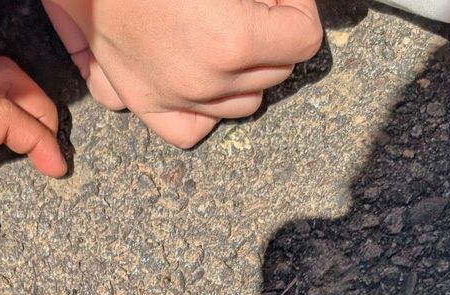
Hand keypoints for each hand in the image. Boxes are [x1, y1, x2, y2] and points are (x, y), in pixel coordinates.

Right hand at [42, 0, 322, 146]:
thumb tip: (283, 2)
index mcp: (232, 41)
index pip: (304, 40)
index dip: (298, 7)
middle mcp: (206, 82)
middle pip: (276, 72)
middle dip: (274, 36)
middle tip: (249, 5)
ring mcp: (173, 97)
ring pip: (242, 103)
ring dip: (246, 72)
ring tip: (226, 33)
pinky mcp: (144, 101)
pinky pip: (191, 127)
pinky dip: (206, 107)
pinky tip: (205, 76)